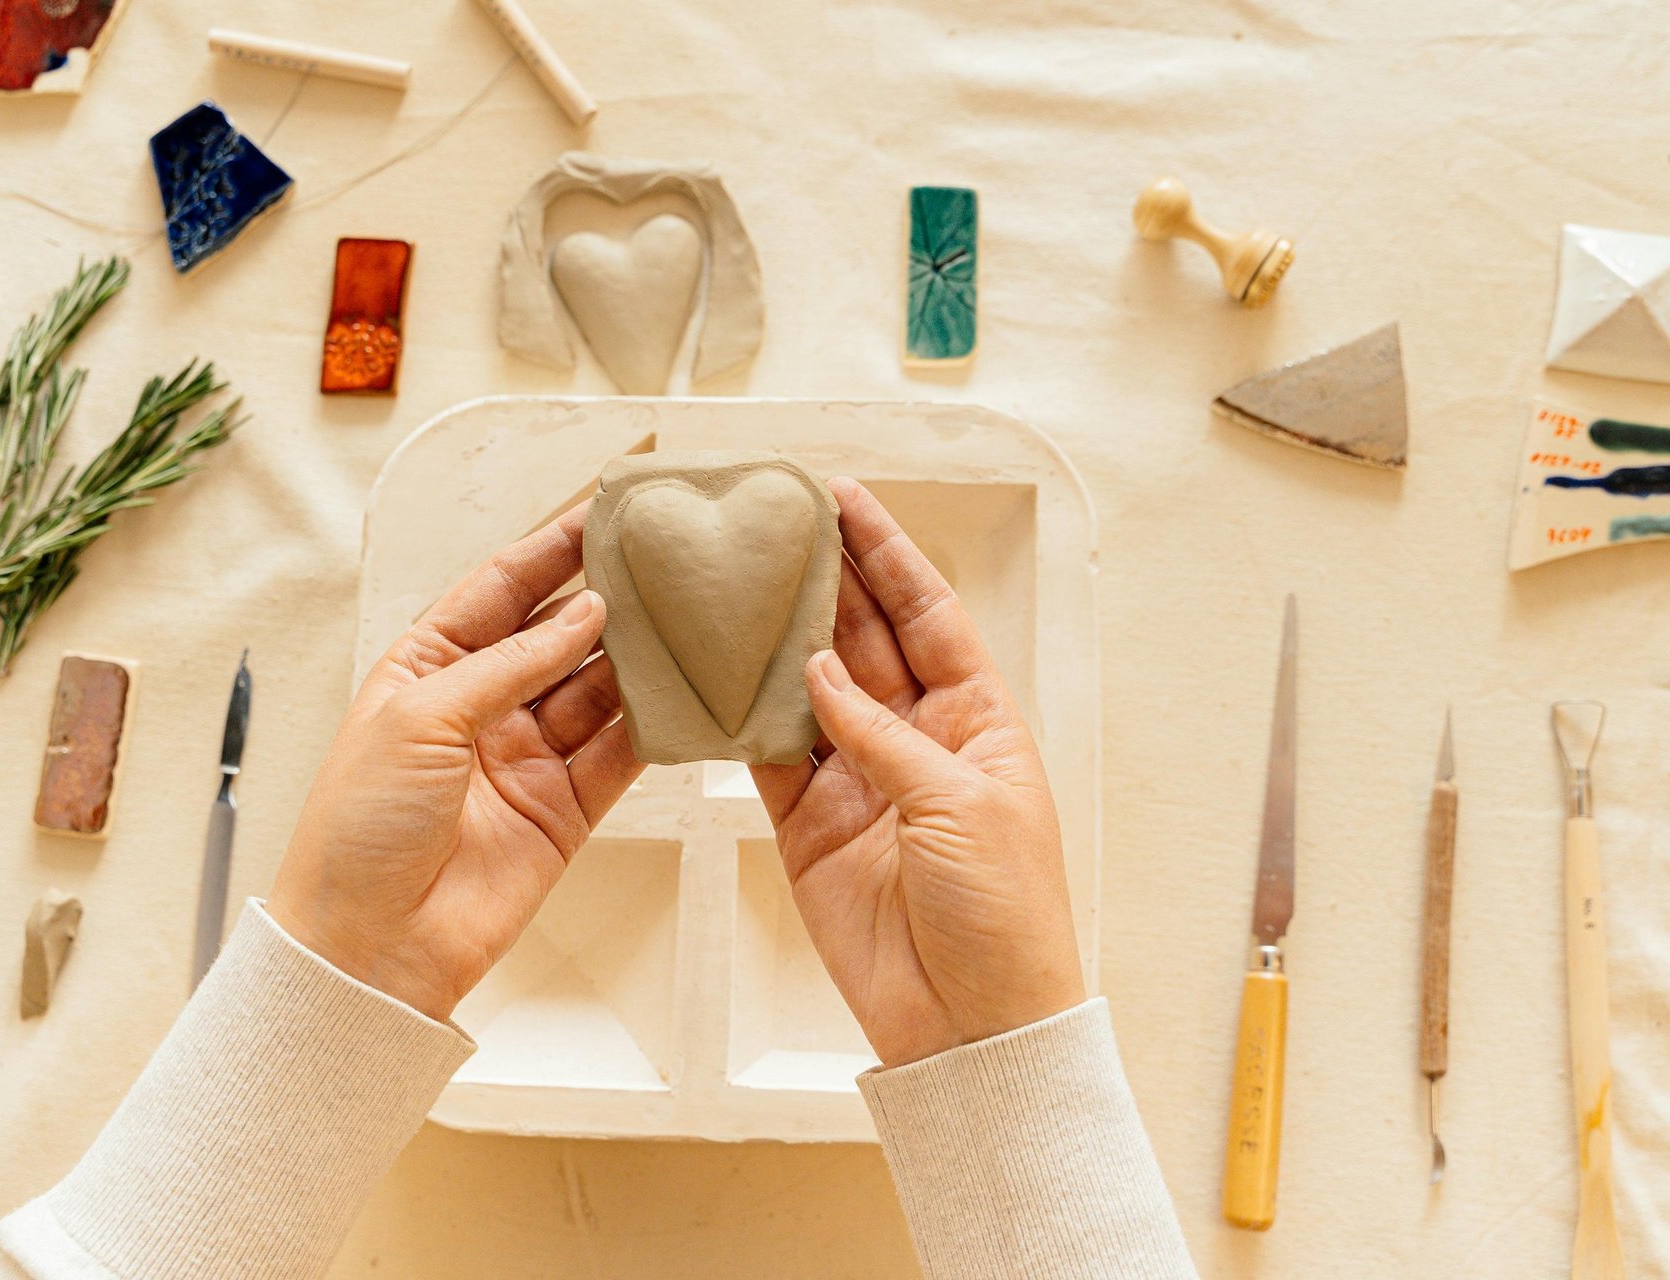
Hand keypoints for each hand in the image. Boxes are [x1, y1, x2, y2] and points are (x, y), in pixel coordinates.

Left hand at [268, 506, 642, 1020]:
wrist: (367, 947)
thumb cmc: (357, 829)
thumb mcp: (421, 717)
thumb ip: (510, 663)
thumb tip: (584, 613)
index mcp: (427, 667)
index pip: (501, 586)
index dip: (553, 545)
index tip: (606, 509)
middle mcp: (481, 706)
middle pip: (558, 632)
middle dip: (610, 595)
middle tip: (665, 558)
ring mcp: (526, 757)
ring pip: (598, 688)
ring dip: (639, 656)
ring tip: (687, 616)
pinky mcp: (565, 809)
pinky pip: (621, 754)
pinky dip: (655, 725)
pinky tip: (685, 694)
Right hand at [752, 479, 1084, 1066]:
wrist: (970, 1025)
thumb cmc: (1004, 916)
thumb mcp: (960, 805)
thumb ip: (882, 736)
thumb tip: (820, 675)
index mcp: (978, 723)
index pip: (928, 616)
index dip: (888, 556)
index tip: (846, 500)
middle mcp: (917, 741)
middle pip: (865, 639)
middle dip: (825, 580)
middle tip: (776, 524)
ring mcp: (860, 783)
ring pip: (809, 691)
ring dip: (776, 639)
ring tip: (735, 580)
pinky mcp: (811, 829)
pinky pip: (769, 759)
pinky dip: (741, 719)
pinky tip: (714, 672)